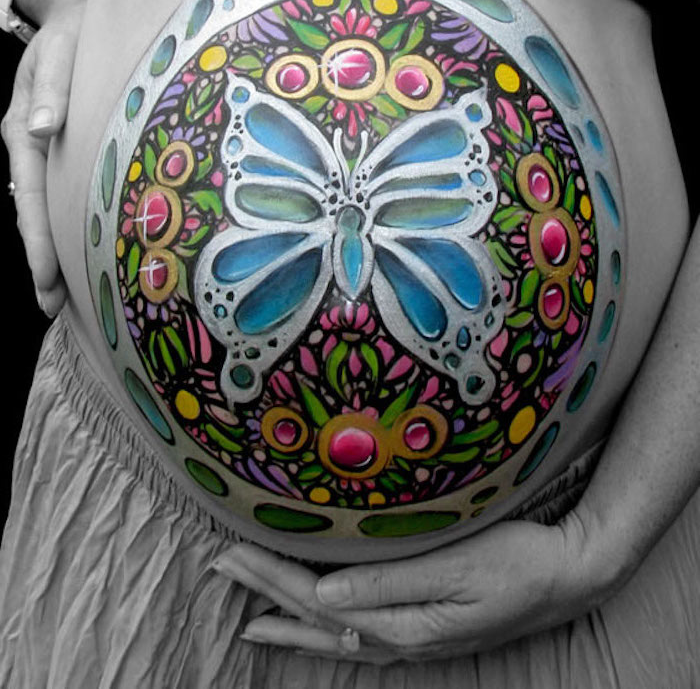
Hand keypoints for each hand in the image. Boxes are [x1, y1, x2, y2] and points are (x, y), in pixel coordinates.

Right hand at [1, 0, 87, 315]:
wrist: (70, 11)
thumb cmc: (72, 33)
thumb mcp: (61, 52)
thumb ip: (51, 88)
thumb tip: (39, 128)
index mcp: (23, 129)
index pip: (31, 198)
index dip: (38, 242)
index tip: (47, 281)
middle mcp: (29, 144)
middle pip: (33, 213)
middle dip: (43, 261)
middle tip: (53, 308)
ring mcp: (40, 147)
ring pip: (43, 207)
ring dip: (52, 249)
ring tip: (63, 294)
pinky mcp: (55, 146)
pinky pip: (55, 193)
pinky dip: (61, 224)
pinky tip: (73, 247)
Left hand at [214, 511, 622, 663]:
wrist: (569, 576)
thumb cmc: (517, 564)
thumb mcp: (455, 569)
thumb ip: (388, 584)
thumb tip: (325, 595)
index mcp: (402, 620)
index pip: (318, 597)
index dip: (271, 576)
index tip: (232, 552)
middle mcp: (400, 637)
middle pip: (318, 616)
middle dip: (267, 592)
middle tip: (222, 568)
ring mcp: (414, 638)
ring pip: (335, 634)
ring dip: (290, 623)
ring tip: (251, 622)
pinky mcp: (425, 629)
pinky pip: (359, 637)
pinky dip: (328, 634)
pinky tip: (320, 630)